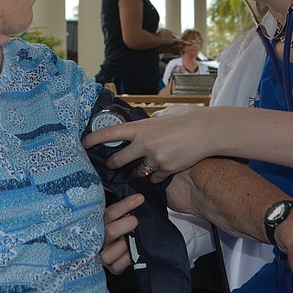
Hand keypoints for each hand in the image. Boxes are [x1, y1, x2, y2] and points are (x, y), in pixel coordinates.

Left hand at [83, 106, 214, 183]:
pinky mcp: (167, 170)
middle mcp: (145, 144)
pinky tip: (164, 167)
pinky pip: (154, 177)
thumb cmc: (189, 118)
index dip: (93, 139)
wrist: (208, 131)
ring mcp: (155, 159)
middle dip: (113, 164)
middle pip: (118, 160)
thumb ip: (151, 121)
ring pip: (137, 172)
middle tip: (111, 164)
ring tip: (146, 163)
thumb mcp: (165, 114)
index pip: (109, 133)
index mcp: (141, 127)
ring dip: (138, 170)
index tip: (84, 143)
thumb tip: (143, 122)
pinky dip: (156, 174)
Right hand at [100, 193, 143, 274]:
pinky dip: (128, 258)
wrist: (114, 251)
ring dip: (127, 243)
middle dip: (128, 224)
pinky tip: (132, 253)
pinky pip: (119, 265)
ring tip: (133, 240)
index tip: (140, 199)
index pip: (111, 212)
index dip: (126, 205)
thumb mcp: (117, 217)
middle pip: (112, 231)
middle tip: (136, 221)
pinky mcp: (112, 268)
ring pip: (114, 249)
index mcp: (99, 223)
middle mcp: (99, 238)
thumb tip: (137, 196)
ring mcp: (104, 254)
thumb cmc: (119, 229)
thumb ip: (122, 209)